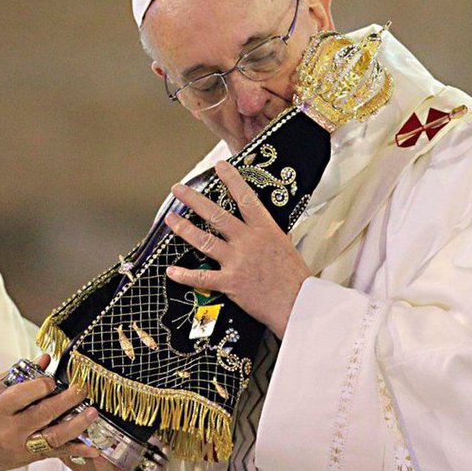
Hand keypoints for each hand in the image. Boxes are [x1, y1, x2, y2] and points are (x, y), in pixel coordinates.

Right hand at [0, 354, 101, 470]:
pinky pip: (58, 454)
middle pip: (43, 414)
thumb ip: (17, 374)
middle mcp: (11, 430)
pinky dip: (77, 451)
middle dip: (67, 400)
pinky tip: (92, 449)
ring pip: (54, 437)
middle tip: (82, 388)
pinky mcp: (33, 458)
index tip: (52, 379)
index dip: (41, 385)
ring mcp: (23, 447)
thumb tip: (44, 359)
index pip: (22, 395)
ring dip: (76, 424)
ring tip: (92, 412)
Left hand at [164, 161, 311, 338]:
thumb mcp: (286, 246)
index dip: (231, 180)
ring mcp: (237, 261)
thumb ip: (269, 235)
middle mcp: (248, 241)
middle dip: (194, 200)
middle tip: (178, 189)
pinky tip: (171, 270)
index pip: (245, 198)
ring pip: (203, 241)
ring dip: (184, 229)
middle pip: (216, 214)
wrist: (301, 305)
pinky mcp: (230, 283)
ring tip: (170, 219)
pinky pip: (201, 277)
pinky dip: (184, 275)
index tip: (219, 166)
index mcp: (265, 229)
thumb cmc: (295, 277)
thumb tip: (261, 228)